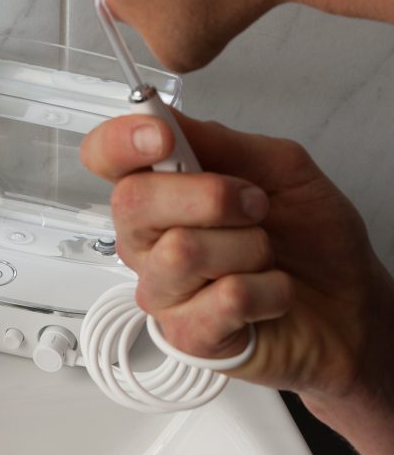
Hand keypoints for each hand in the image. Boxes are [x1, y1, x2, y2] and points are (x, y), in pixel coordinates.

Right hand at [80, 112, 393, 403]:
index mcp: (161, 190)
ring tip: (263, 255)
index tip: (161, 137)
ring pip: (181, 251)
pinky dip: (269, 288)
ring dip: (248, 246)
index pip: (105, 157)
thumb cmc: (310, 240)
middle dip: (210, 196)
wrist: (349, 307)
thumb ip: (221, 142)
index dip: (120, 142)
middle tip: (254, 205)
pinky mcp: (187, 335)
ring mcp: (162, 289)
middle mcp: (148, 239)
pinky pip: (223, 297)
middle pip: (132, 202)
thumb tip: (166, 119)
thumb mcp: (281, 168)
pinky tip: (270, 293)